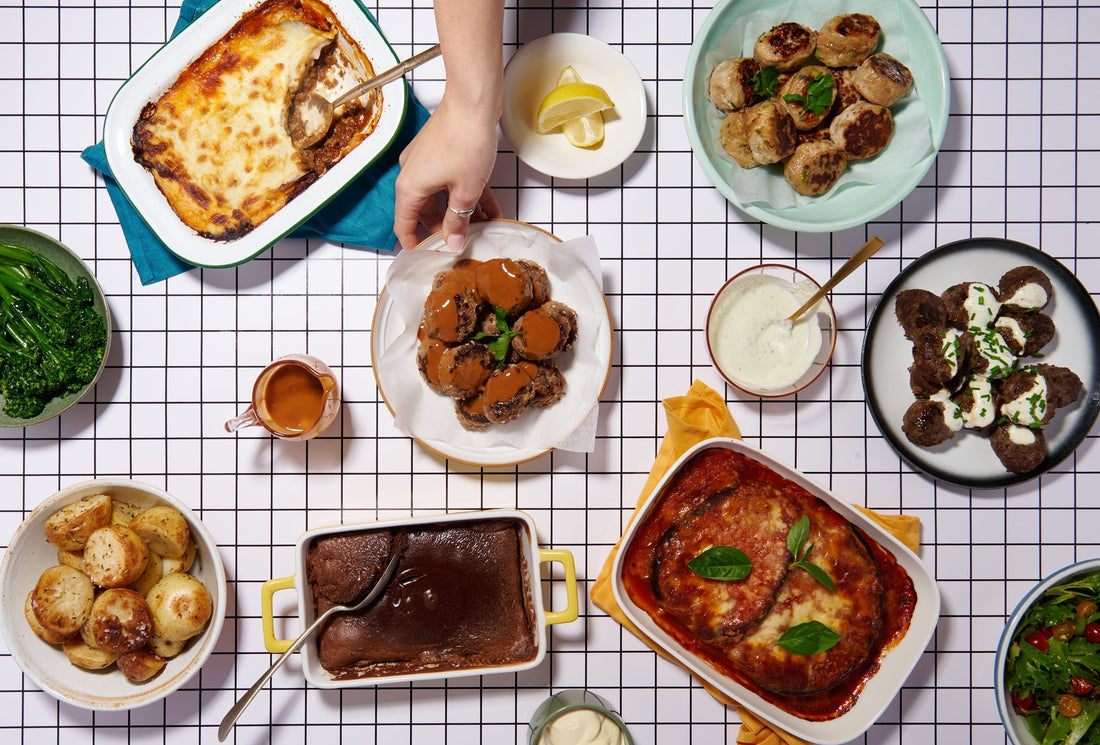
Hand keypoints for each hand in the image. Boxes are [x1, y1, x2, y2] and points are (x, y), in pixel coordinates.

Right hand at [394, 94, 501, 251]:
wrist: (473, 101)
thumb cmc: (465, 141)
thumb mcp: (465, 191)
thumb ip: (458, 221)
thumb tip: (452, 243)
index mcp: (410, 187)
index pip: (403, 225)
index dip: (414, 244)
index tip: (426, 257)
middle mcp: (413, 174)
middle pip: (424, 211)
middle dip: (444, 229)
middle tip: (461, 244)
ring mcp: (427, 161)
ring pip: (442, 196)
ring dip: (461, 212)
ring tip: (483, 228)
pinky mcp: (442, 151)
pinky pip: (452, 180)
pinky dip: (467, 194)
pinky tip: (491, 209)